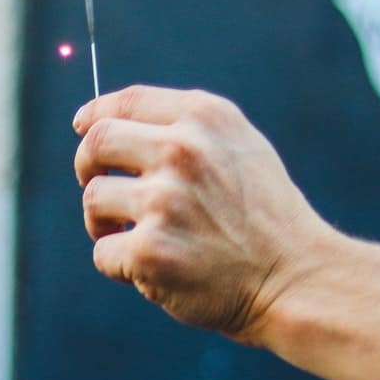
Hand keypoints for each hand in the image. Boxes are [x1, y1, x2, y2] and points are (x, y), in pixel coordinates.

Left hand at [73, 86, 332, 344]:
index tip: (83, 126)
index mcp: (204, 119)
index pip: (127, 101)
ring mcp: (164, 201)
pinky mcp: (149, 251)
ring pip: (94, 198)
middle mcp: (182, 151)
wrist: (296, 279)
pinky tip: (154, 269)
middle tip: (99, 189)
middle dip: (87, 165)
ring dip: (103, 222)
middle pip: (96, 142)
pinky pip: (103, 252)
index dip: (95, 114)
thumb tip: (101, 120)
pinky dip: (120, 265)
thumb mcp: (239, 148)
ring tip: (134, 236)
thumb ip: (183, 129)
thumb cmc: (265, 218)